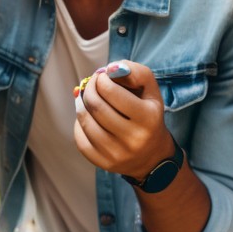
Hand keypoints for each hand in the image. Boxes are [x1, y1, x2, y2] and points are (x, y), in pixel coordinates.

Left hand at [74, 61, 175, 179]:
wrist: (152, 155)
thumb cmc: (148, 114)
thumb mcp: (150, 90)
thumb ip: (135, 72)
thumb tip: (109, 68)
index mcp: (148, 118)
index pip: (111, 92)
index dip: (101, 79)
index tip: (102, 76)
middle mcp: (134, 139)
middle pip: (96, 106)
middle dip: (89, 88)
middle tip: (92, 83)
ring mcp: (118, 154)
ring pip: (86, 122)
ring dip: (81, 104)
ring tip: (87, 98)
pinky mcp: (104, 164)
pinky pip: (80, 139)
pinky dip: (80, 124)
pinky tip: (88, 117)